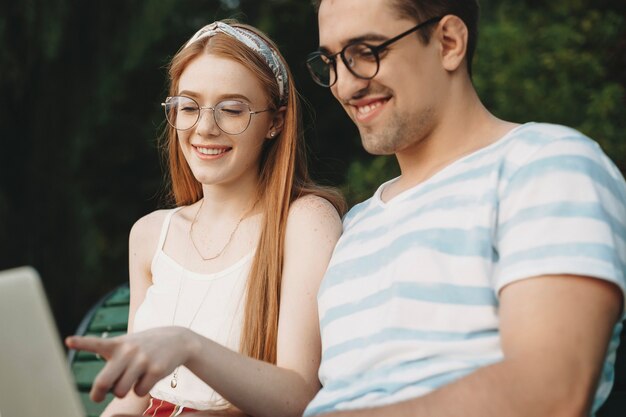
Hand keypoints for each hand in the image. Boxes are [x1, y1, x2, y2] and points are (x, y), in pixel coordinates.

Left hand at [66, 326, 198, 401]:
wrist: (178, 340)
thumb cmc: (145, 346)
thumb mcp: (127, 345)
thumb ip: (112, 360)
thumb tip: (102, 390)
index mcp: (118, 344)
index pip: (96, 343)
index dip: (81, 343)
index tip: (69, 341)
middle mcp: (128, 351)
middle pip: (104, 382)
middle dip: (98, 393)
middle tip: (97, 397)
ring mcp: (143, 360)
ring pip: (121, 391)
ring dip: (123, 391)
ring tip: (131, 380)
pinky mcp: (156, 370)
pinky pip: (139, 392)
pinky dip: (141, 390)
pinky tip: (148, 377)